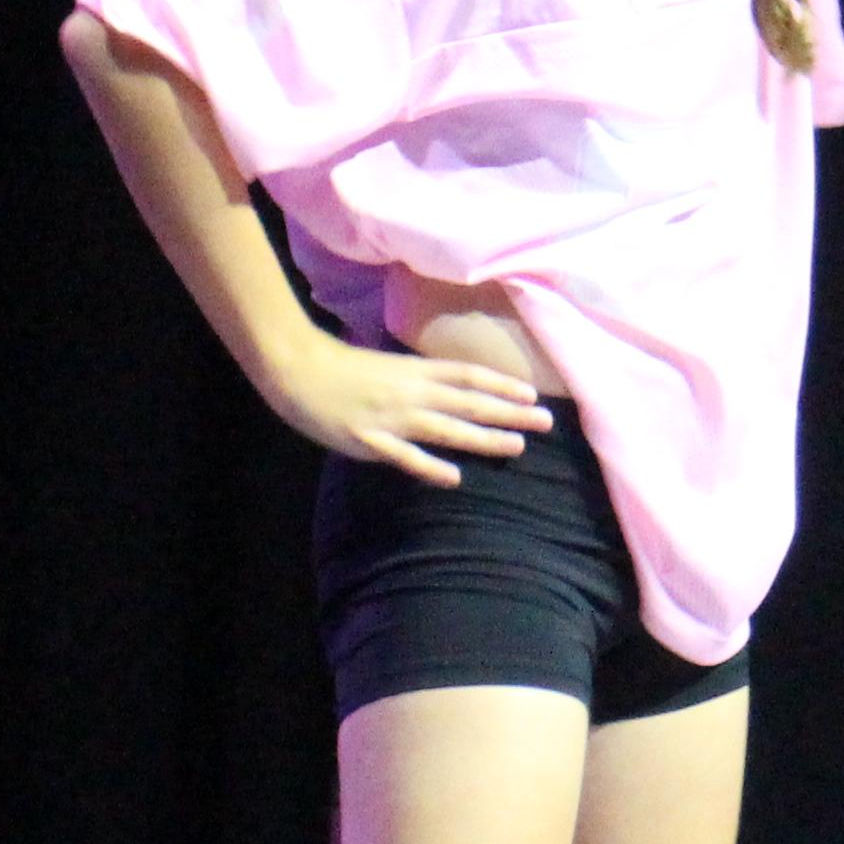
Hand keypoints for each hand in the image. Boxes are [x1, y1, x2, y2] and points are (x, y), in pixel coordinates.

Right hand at [267, 338, 554, 485]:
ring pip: (447, 429)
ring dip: (484, 439)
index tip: (532, 394)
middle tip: (546, 421)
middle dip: (510, 412)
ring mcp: (392, 418)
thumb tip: (452, 390)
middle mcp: (411, 392)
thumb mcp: (390, 366)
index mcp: (415, 371)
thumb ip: (420, 379)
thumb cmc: (343, 368)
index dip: (501, 384)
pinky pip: (405, 456)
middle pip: (469, 402)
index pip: (468, 376)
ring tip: (517, 446)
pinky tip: (454, 478)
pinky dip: (429, 467)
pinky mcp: (369, 441)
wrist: (297, 370)